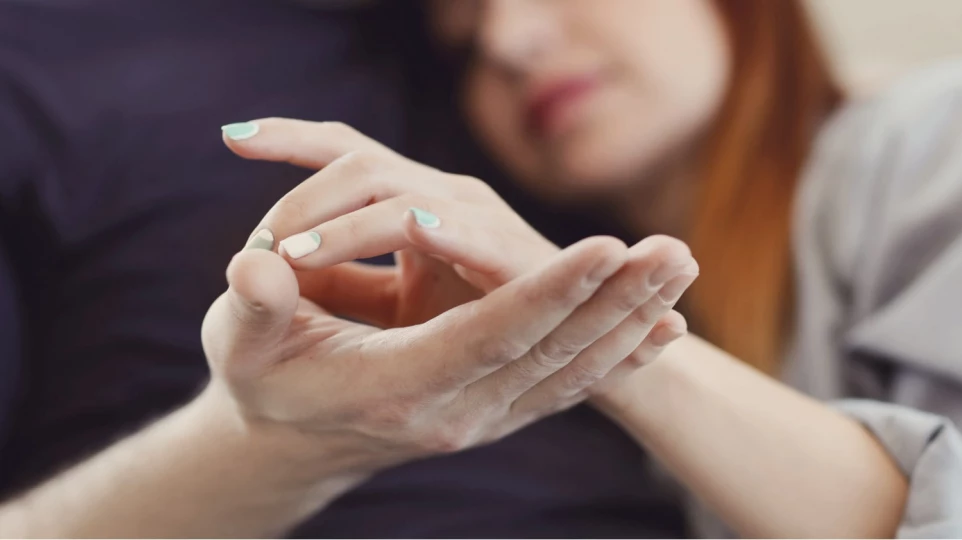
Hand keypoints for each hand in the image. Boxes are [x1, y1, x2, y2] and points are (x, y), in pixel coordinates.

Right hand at [202, 234, 694, 476]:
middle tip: (675, 251)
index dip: (544, 293)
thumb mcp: (240, 342)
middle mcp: (451, 410)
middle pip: (548, 353)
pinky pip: (568, 385)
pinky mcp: (497, 410)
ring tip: (681, 270)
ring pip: (570, 370)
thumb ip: (251, 307)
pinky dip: (619, 357)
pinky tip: (662, 326)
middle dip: (614, 300)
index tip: (605, 247)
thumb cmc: (265, 375)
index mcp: (395, 386)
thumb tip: (257, 269)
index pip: (485, 335)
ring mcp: (482, 417)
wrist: (292, 437)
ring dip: (630, 321)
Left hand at [225, 118, 557, 327]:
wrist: (560, 366)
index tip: (230, 137)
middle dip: (299, 189)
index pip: (346, 150)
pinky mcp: (500, 250)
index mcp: (417, 201)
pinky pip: (440, 225)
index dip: (291, 137)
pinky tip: (343, 249)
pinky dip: (392, 229)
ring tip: (286, 259)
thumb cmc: (472, 333)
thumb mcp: (390, 308)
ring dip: (331, 219)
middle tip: (258, 248)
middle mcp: (444, 195)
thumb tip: (268, 276)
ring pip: (389, 185)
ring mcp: (474, 215)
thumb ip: (340, 284)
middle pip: (357, 157)